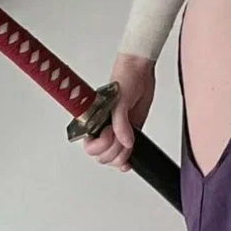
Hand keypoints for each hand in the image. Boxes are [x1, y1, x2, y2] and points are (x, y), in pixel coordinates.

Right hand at [81, 53, 155, 172]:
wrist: (140, 71)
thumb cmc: (124, 78)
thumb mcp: (120, 100)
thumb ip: (121, 123)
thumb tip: (126, 142)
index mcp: (93, 120)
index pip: (90, 146)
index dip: (101, 144)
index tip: (111, 133)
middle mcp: (103, 127)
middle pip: (102, 156)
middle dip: (114, 151)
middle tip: (124, 137)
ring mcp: (118, 131)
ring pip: (112, 157)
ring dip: (121, 156)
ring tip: (129, 143)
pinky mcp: (131, 131)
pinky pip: (125, 152)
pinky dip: (127, 159)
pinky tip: (130, 160)